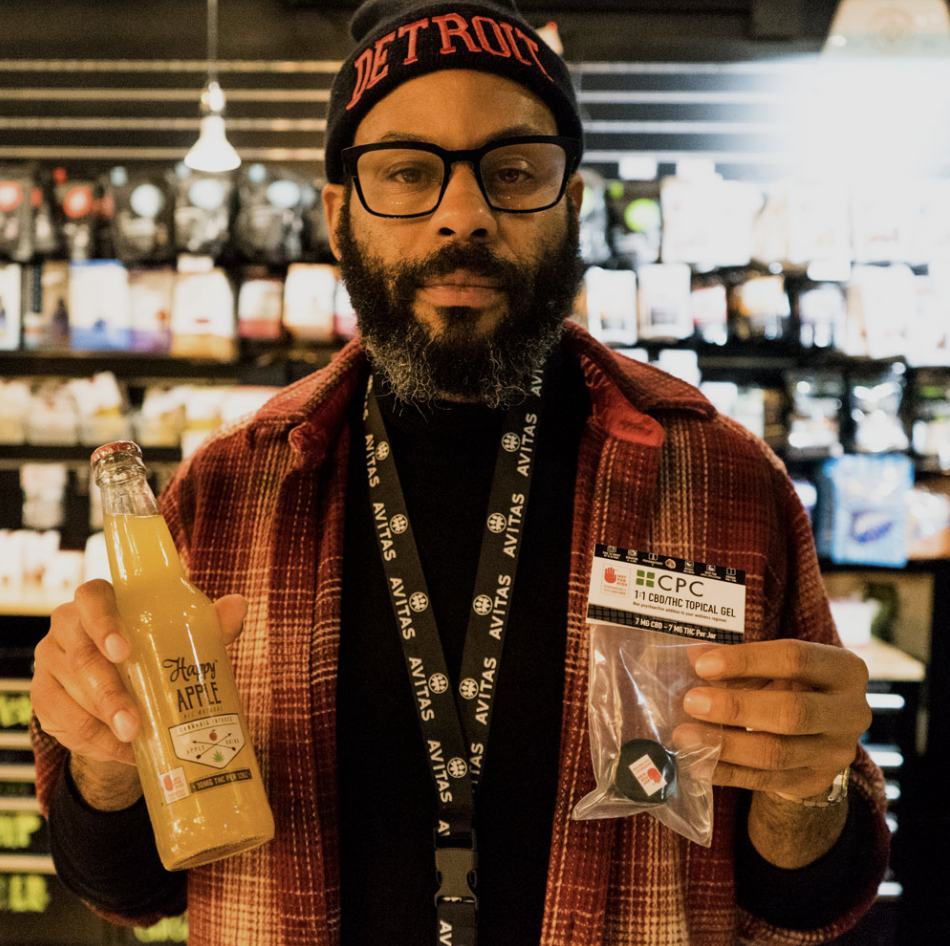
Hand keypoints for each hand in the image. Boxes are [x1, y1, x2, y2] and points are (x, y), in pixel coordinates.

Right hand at [32, 579, 247, 783]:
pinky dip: (96, 741)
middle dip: (108, 692)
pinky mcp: (44, 699)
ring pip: (70, 693)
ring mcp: (51, 663)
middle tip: (134, 721)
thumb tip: (239, 605)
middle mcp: (67, 628)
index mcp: (99, 602)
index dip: (104, 622)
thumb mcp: (183, 638)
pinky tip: (122, 751)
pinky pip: (64, 722)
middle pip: (81, 655)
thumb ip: (209, 623)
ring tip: (134, 739)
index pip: (92, 598)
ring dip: (102, 720)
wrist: (126, 695)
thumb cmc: (156, 653)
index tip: (124, 652)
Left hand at [674, 639, 870, 800]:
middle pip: (791, 712)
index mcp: (844, 669)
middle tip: (691, 702)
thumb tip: (693, 654)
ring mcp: (835, 752)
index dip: (746, 660)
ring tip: (684, 735)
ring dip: (725, 744)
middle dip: (736, 707)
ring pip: (777, 752)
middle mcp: (850, 712)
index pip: (794, 659)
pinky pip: (764, 780)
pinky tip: (697, 762)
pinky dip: (726, 772)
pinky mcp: (814, 782)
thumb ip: (739, 662)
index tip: (702, 665)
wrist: (816, 733)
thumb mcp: (774, 667)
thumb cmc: (789, 685)